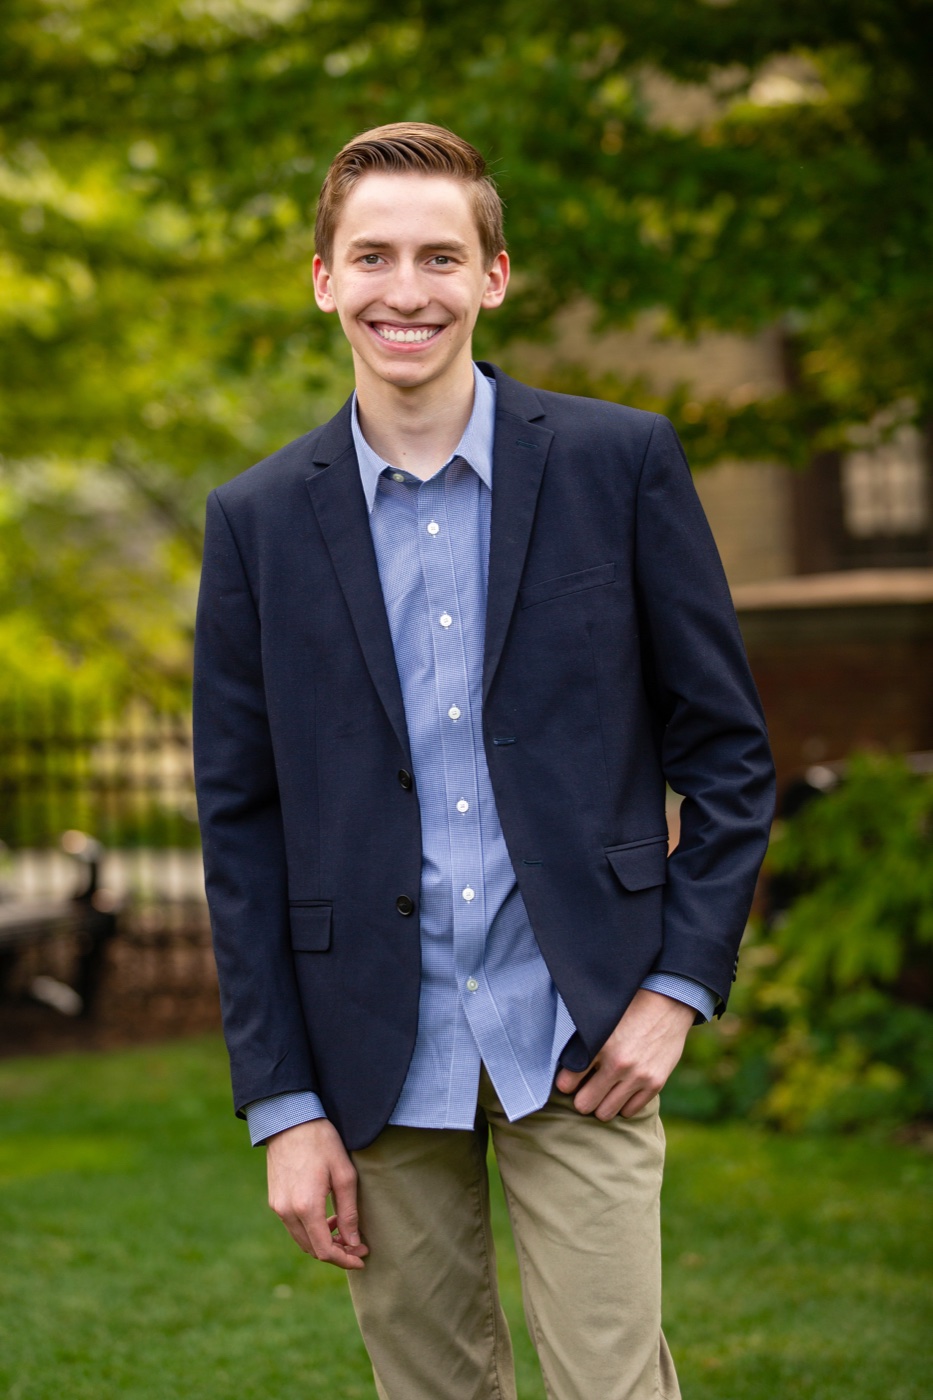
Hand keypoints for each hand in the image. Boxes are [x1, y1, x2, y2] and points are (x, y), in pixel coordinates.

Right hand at [265, 1117, 368, 1269]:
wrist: (290, 1120)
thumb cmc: (322, 1142)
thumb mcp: (344, 1175)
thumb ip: (349, 1212)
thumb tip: (354, 1242)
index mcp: (306, 1207)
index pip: (325, 1250)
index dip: (345, 1259)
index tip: (362, 1257)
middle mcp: (287, 1212)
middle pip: (312, 1250)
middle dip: (336, 1253)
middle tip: (357, 1245)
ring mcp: (278, 1207)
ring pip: (302, 1240)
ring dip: (323, 1242)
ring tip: (344, 1230)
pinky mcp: (275, 1199)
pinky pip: (293, 1227)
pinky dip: (311, 1230)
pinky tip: (326, 1218)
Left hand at [555, 988, 694, 1119]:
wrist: (668, 1003)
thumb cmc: (628, 1009)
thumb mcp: (600, 1019)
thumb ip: (581, 1041)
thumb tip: (562, 1065)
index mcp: (599, 1045)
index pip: (567, 1083)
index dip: (565, 1083)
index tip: (568, 1080)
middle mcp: (617, 1064)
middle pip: (584, 1104)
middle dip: (582, 1098)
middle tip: (585, 1089)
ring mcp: (637, 1076)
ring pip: (605, 1113)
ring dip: (601, 1104)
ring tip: (603, 1091)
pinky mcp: (655, 1083)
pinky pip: (629, 1112)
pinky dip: (623, 1104)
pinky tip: (622, 1090)